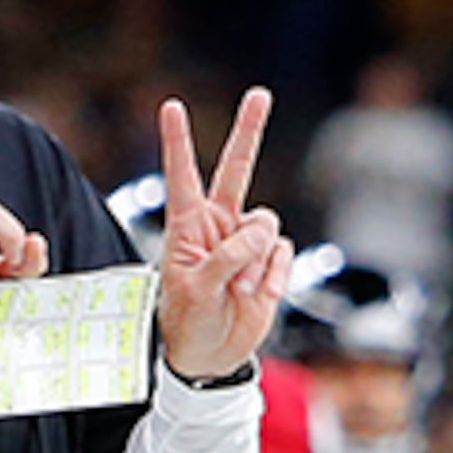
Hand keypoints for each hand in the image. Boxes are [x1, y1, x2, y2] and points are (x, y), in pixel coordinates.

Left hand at [152, 90, 293, 381]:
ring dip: (255, 260)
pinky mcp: (269, 261)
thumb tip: (261, 231)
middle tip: (260, 94)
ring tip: (237, 290)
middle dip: (249, 131)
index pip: (182, 176)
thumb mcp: (196, 291)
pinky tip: (255, 295)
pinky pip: (281, 252)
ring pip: (265, 225)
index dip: (178, 142)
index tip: (170, 106)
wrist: (211, 358)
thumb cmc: (188, 323)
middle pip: (236, 169)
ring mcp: (245, 242)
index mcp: (187, 226)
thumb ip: (226, 257)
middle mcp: (218, 225)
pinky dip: (273, 276)